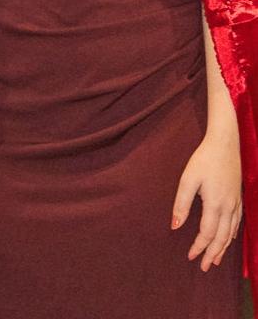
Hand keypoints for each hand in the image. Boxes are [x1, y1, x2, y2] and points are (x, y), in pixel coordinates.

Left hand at [173, 130, 242, 270]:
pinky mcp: (238, 199)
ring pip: (231, 233)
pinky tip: (229, 240)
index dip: (199, 247)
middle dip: (213, 254)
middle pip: (221, 238)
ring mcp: (236, 204)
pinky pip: (237, 224)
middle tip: (205, 267)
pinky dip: (232, 236)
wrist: (226, 145)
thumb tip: (174, 226)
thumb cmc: (204, 160)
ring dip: (223, 248)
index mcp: (215, 205)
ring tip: (216, 260)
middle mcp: (229, 208)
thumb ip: (181, 204)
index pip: (207, 233)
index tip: (190, 257)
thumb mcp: (188, 179)